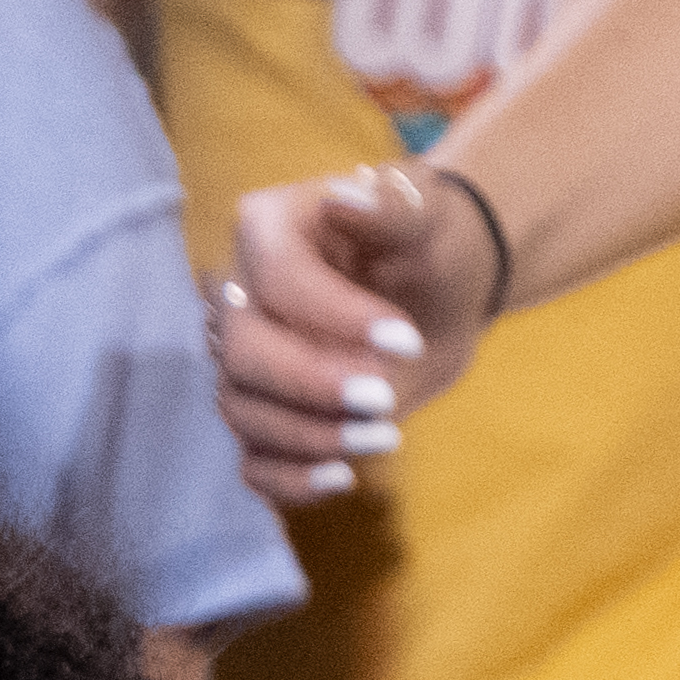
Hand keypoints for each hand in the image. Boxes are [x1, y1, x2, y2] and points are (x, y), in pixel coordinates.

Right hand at [205, 166, 499, 501]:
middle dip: (311, 384)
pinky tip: (344, 478)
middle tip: (383, 398)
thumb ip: (392, 208)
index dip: (334, 318)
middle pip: (243, 355)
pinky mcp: (269, 412)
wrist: (441, 285)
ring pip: (244, 410)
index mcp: (264, 232)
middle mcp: (237, 297)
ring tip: (387, 437)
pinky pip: (253, 460)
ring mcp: (246, 361)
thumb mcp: (427, 212)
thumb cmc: (431, 237)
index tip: (407, 341)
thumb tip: (344, 200)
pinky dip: (289, 479)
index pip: (277, 283)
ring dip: (310, 435)